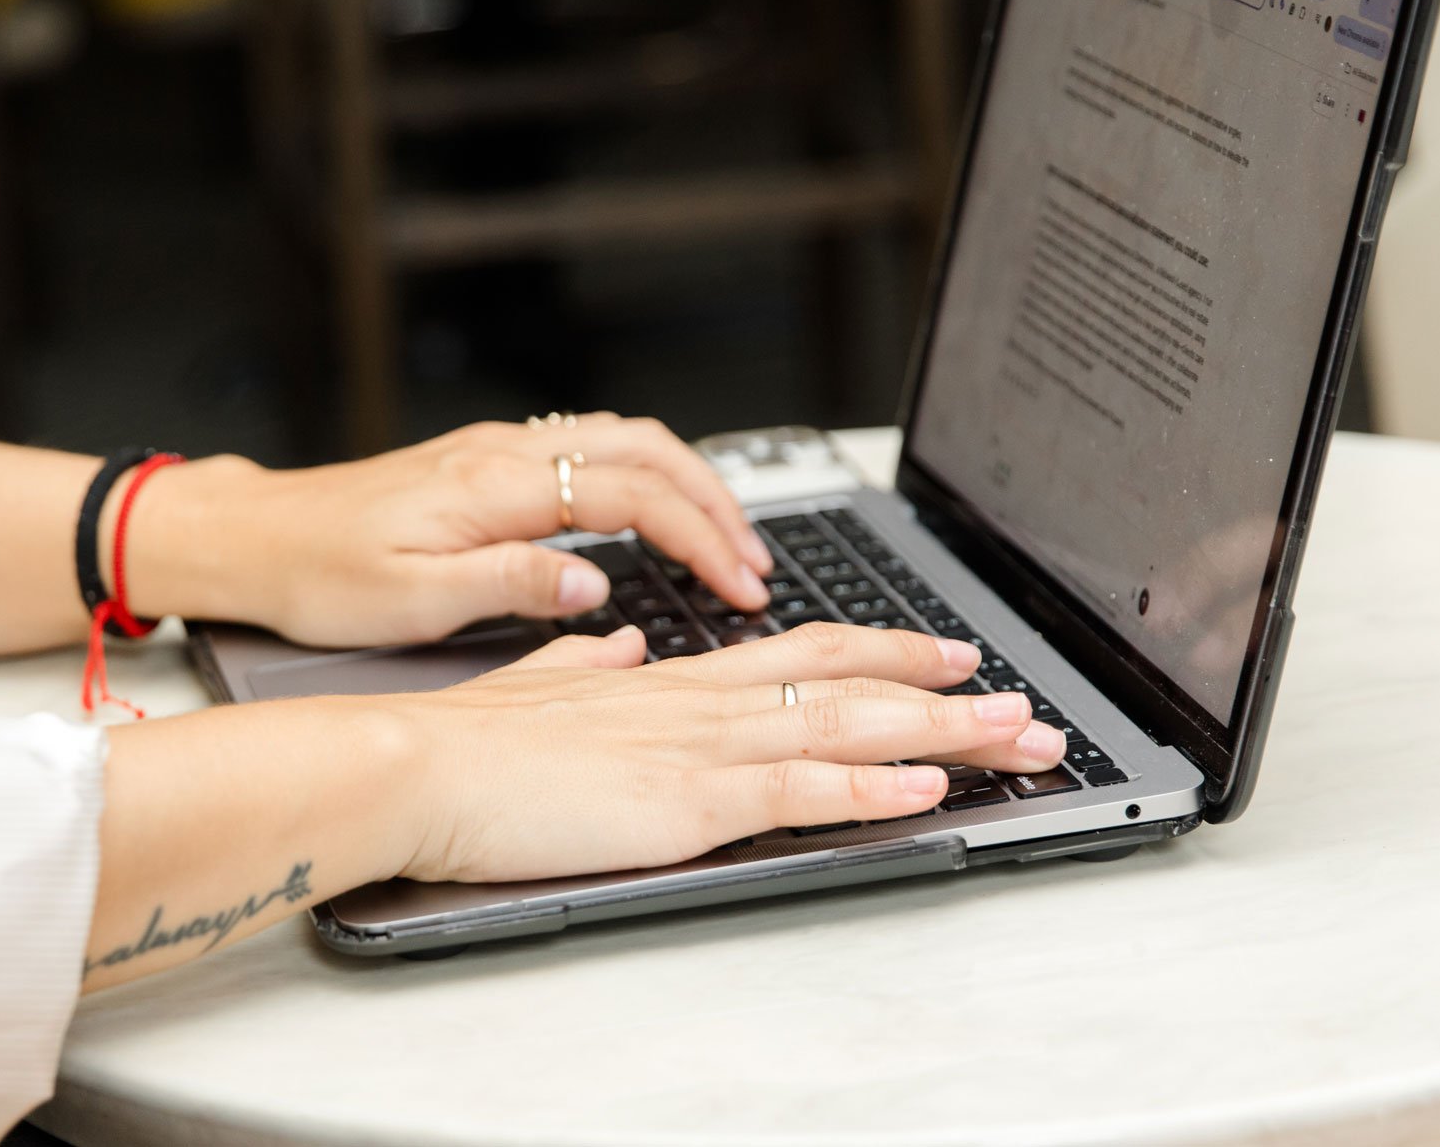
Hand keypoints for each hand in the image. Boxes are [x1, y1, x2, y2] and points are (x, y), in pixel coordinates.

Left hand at [135, 414, 774, 647]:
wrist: (252, 538)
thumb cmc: (316, 575)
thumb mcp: (409, 602)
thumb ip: (510, 586)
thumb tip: (595, 584)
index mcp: (494, 487)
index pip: (631, 495)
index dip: (699, 538)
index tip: (739, 584)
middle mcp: (503, 453)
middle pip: (646, 448)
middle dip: (716, 501)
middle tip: (754, 563)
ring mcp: (497, 450)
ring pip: (624, 440)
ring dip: (686, 484)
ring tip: (724, 542)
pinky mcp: (486, 463)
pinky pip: (591, 450)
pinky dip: (646, 477)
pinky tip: (657, 517)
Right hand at [385, 623, 1068, 882]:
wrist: (415, 762)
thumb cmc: (469, 741)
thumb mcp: (540, 685)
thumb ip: (584, 661)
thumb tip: (616, 637)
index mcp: (673, 680)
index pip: (806, 651)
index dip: (886, 649)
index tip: (946, 652)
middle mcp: (703, 703)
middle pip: (852, 680)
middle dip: (948, 693)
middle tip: (1024, 703)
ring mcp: (699, 748)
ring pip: (847, 725)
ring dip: (943, 733)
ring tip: (1017, 737)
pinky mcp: (684, 803)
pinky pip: (799, 791)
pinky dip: (871, 789)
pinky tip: (927, 787)